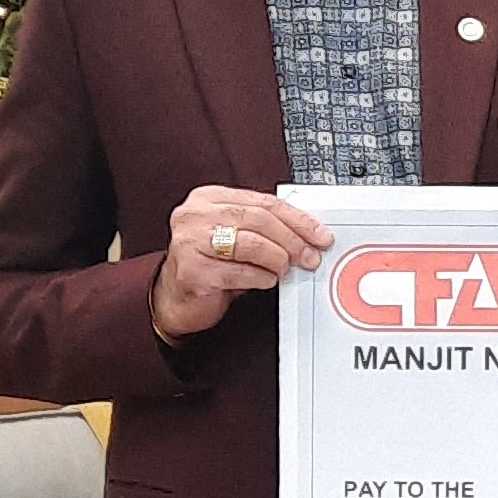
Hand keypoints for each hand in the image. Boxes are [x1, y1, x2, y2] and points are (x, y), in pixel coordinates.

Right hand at [153, 187, 334, 342]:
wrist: (176, 298)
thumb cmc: (211, 265)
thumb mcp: (236, 237)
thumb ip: (263, 228)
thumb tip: (309, 234)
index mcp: (209, 198)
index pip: (264, 202)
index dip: (298, 219)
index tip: (320, 234)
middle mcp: (195, 215)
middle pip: (259, 220)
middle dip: (293, 240)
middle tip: (311, 256)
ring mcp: (191, 241)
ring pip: (251, 244)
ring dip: (278, 260)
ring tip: (285, 270)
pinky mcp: (193, 270)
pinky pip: (241, 272)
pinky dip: (261, 278)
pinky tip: (265, 281)